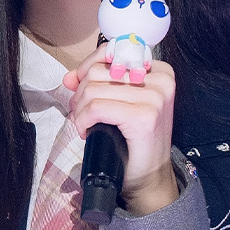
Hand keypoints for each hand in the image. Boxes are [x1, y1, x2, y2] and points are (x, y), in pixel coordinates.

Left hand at [65, 53, 179, 213]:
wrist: (149, 177)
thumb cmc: (134, 141)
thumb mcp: (120, 103)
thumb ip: (98, 83)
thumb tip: (69, 77)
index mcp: (159, 71)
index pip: (112, 52)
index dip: (87, 68)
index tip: (78, 86)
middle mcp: (160, 80)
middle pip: (99, 72)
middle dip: (81, 93)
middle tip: (82, 114)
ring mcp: (154, 98)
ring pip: (94, 90)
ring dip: (80, 110)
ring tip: (85, 124)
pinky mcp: (144, 116)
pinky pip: (96, 108)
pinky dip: (83, 120)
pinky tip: (87, 131)